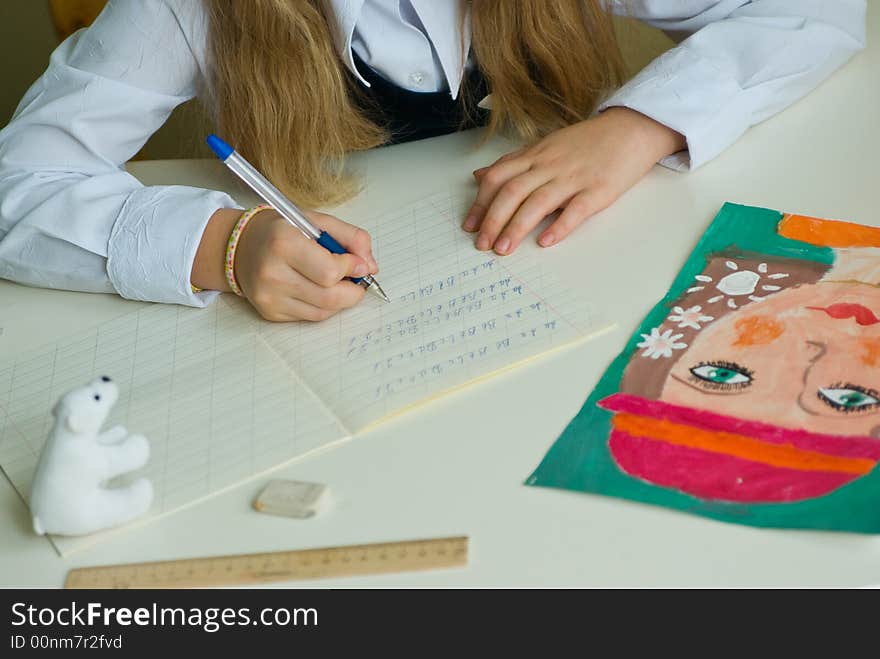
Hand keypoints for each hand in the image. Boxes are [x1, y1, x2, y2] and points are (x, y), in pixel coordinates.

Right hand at [232, 209, 376, 321]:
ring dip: (340, 299)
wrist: (241, 246)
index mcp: (283, 243)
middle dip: (353, 290)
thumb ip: (350, 238)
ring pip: (324, 311)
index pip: (331, 271)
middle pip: (330, 297)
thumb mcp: (316, 222)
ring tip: (337, 282)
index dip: (353, 269)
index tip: (358, 263)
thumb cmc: (282, 231)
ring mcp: (270, 297)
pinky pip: (311, 317)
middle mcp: (273, 273)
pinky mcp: (270, 313)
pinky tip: (319, 290)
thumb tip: (370, 266)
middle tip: (356, 279)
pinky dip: (324, 306)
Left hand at [463, 107, 685, 254]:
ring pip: (538, 201)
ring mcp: (574, 177)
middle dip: (493, 219)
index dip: (481, 201)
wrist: (632, 129)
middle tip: (482, 244)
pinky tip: (545, 242)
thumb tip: (480, 176)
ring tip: (503, 249)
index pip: (499, 177)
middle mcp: (550, 165)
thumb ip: (512, 163)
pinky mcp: (599, 189)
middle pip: (513, 191)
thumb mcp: (545, 146)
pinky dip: (559, 226)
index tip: (470, 225)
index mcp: (536, 156)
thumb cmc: (588, 141)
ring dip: (517, 227)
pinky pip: (576, 209)